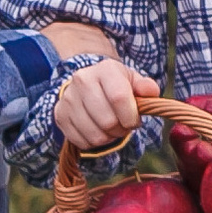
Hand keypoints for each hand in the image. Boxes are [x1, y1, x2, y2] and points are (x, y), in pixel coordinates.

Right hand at [43, 28, 141, 151]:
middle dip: (121, 129)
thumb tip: (151, 92)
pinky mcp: (60, 116)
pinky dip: (94, 143)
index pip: (119, 97)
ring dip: (109, 138)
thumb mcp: (132, 81)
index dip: (131, 116)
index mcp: (105, 69)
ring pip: (96, 135)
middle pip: (107, 121)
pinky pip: (82, 142)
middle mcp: (82, 80)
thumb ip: (146, 87)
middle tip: (123, 125)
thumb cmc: (116, 86)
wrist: (86, 85)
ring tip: (111, 128)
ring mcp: (68, 99)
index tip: (134, 121)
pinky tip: (97, 131)